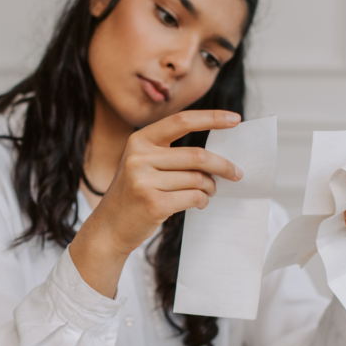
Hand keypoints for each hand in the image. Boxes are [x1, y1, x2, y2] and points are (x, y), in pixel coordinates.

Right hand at [91, 109, 243, 254]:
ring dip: (210, 187)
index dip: (211, 118)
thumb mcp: (143, 164)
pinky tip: (199, 203)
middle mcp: (139, 157)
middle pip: (197, 155)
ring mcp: (144, 180)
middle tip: (237, 173)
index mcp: (139, 140)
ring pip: (197, 179)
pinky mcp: (153, 203)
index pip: (181, 121)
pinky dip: (202, 201)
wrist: (109, 227)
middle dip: (223, 165)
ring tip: (209, 192)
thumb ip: (171, 153)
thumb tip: (216, 153)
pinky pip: (193, 197)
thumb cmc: (134, 194)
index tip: (236, 119)